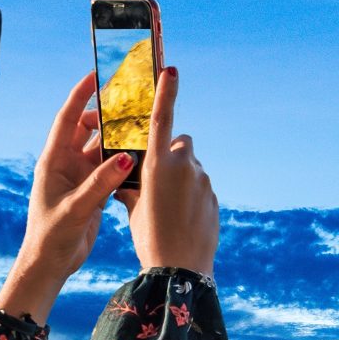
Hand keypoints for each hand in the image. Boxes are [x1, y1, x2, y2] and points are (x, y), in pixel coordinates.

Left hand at [0, 72, 130, 323]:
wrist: (50, 265)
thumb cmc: (51, 236)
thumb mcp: (77, 208)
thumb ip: (101, 183)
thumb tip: (126, 157)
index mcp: (53, 161)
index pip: (67, 119)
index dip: (81, 96)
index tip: (96, 76)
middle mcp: (66, 164)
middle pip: (89, 130)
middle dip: (108, 118)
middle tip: (131, 107)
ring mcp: (80, 177)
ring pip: (103, 150)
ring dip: (119, 142)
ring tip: (140, 130)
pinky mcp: (92, 192)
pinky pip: (111, 170)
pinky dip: (124, 164)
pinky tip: (142, 161)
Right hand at [124, 66, 217, 276]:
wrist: (182, 269)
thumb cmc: (150, 239)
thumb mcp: (135, 209)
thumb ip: (132, 186)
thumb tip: (124, 178)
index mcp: (158, 165)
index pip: (163, 119)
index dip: (166, 92)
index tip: (171, 69)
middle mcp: (183, 166)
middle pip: (180, 144)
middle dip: (171, 153)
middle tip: (158, 179)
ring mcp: (202, 180)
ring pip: (191, 166)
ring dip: (181, 177)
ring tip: (169, 208)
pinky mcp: (213, 195)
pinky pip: (200, 186)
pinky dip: (191, 194)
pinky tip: (183, 218)